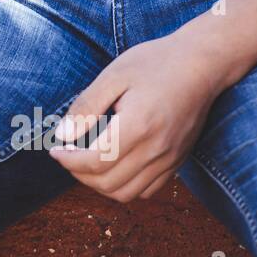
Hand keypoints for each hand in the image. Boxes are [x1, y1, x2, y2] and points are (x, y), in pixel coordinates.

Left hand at [49, 28, 232, 202]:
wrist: (202, 64)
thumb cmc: (155, 63)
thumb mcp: (113, 76)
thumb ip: (86, 107)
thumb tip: (62, 136)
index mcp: (139, 126)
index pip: (96, 163)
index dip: (69, 161)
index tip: (55, 150)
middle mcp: (157, 149)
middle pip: (109, 184)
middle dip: (79, 174)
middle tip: (67, 154)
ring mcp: (170, 159)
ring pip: (127, 194)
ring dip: (99, 184)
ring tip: (86, 162)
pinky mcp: (178, 161)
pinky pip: (147, 190)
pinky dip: (124, 186)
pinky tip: (112, 165)